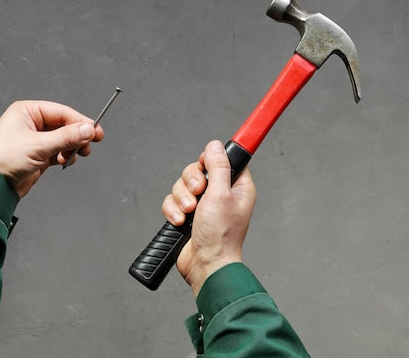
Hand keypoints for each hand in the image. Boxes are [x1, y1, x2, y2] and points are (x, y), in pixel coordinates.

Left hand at [0, 100, 103, 196]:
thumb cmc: (2, 159)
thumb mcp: (39, 145)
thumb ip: (66, 137)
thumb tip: (87, 130)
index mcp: (26, 112)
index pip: (61, 112)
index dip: (80, 121)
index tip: (95, 131)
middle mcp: (30, 123)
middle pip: (63, 125)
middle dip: (77, 136)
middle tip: (91, 143)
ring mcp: (33, 140)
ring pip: (62, 139)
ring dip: (71, 147)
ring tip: (77, 155)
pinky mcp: (35, 156)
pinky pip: (57, 152)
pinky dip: (64, 156)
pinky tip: (65, 161)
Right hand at [163, 140, 255, 295]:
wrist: (206, 264)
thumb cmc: (221, 236)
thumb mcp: (221, 194)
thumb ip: (218, 167)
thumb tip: (215, 146)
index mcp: (236, 186)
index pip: (223, 160)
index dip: (211, 160)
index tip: (205, 164)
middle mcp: (220, 194)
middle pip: (197, 170)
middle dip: (191, 182)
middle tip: (198, 194)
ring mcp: (202, 205)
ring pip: (182, 185)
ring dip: (181, 199)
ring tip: (189, 213)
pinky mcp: (186, 215)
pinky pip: (172, 201)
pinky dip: (173, 211)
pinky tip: (181, 222)